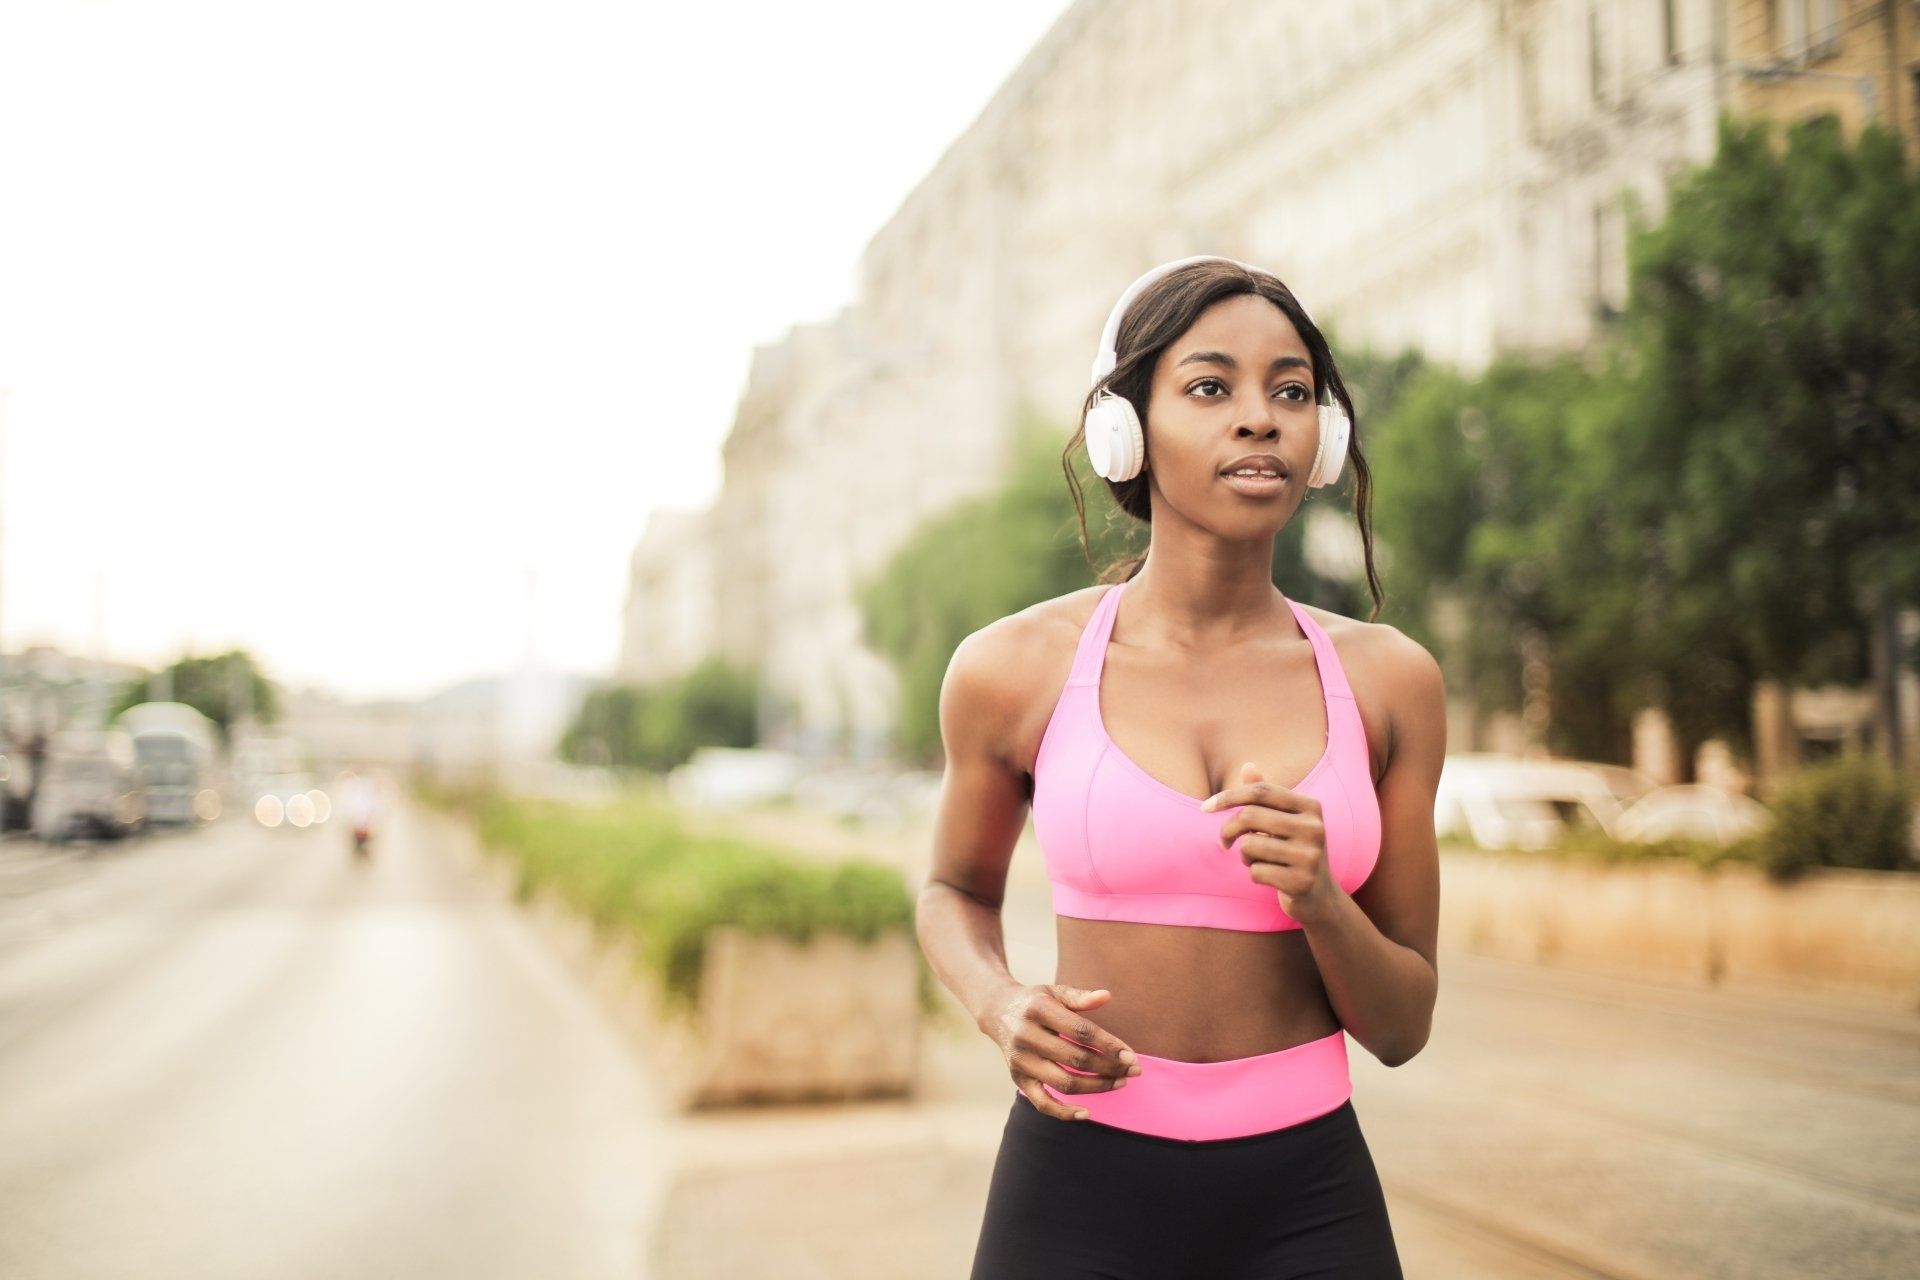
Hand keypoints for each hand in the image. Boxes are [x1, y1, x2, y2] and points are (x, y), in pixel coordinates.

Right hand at [978, 983, 1141, 1121]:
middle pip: (1076, 1059)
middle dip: (1110, 1067)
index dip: (1109, 1045)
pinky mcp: (1018, 1079)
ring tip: (1120, 1082)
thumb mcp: (1055, 992)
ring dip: (1097, 1086)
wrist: (998, 1011)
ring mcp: (1021, 1060)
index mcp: (1038, 1010)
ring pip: (1064, 1082)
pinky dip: (1064, 1112)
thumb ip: (1080, 997)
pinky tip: (1087, 1113)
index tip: (1132, 1056)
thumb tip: (1107, 996)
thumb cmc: (1036, 1002)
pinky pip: (1042, 1103)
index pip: (1081, 1031)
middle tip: (1134, 1071)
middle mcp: (1026, 1036)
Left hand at [1201, 761, 1340, 925]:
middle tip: (1225, 842)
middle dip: (1228, 830)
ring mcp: (1310, 856)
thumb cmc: (1293, 850)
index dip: (1228, 796)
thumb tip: (1248, 765)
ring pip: (1249, 846)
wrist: (1320, 896)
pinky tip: (1270, 878)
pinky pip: (1255, 872)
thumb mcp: (1284, 821)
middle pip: (1249, 816)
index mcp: (1310, 806)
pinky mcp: (1301, 882)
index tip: (1205, 808)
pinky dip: (1254, 875)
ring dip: (1244, 855)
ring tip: (1258, 860)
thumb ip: (1265, 796)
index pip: (1260, 791)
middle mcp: (1314, 828)